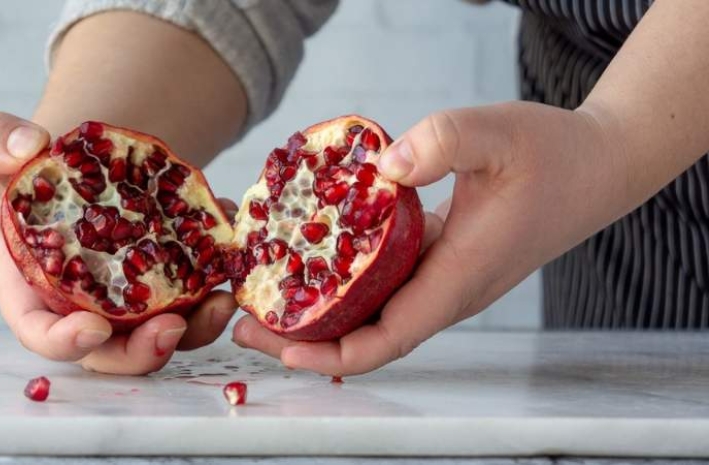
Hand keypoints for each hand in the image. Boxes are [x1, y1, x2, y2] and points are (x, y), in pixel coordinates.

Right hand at [0, 112, 238, 374]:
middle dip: (145, 350)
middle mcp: (84, 306)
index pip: (42, 334)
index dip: (66, 342)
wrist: (76, 164)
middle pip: (114, 351)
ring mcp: (131, 298)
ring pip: (166, 331)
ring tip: (223, 297)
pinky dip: (216, 270)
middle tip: (174, 326)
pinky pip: (196, 290)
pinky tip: (226, 233)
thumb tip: (25, 147)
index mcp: (34, 291)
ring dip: (199, 325)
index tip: (93, 329)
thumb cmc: (26, 170)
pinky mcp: (167, 278)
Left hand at [233, 101, 628, 375]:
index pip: (389, 337)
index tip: (285, 350)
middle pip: (369, 335)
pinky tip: (319, 259)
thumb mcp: (498, 133)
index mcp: (458, 276)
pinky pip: (388, 285)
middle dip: (307, 337)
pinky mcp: (444, 260)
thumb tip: (383, 167)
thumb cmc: (553, 154)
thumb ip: (443, 142)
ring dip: (322, 311)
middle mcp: (449, 289)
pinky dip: (349, 282)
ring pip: (376, 313)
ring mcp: (446, 278)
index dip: (334, 353)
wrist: (596, 167)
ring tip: (268, 292)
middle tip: (247, 318)